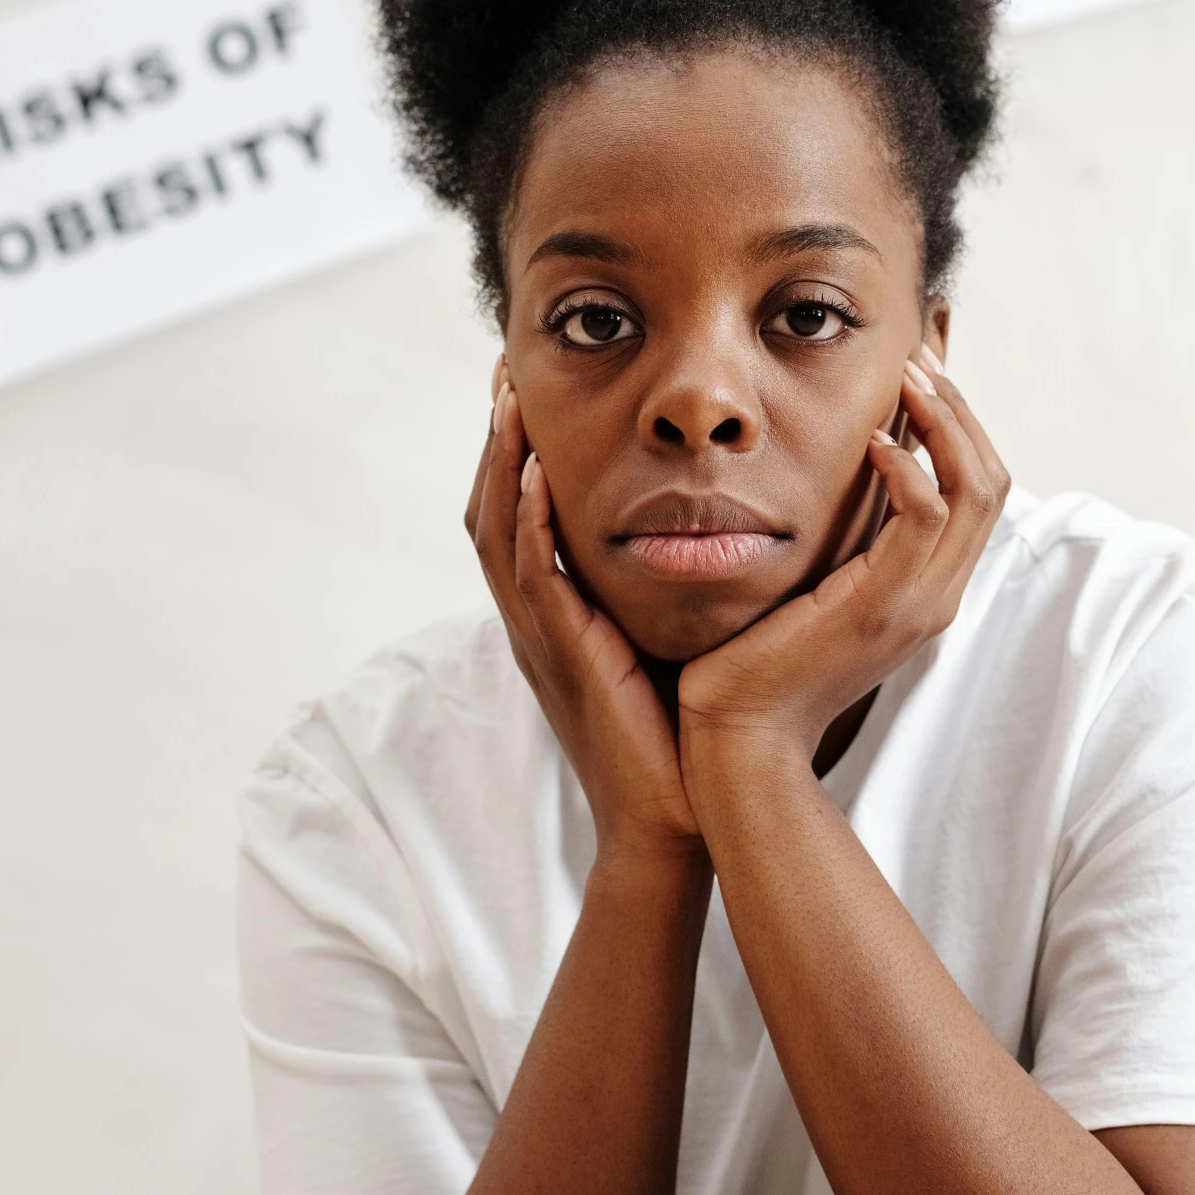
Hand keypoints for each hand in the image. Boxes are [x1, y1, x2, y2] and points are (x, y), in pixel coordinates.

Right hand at [466, 377, 700, 858]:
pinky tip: (537, 472)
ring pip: (497, 533)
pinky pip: (531, 578)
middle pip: (489, 510)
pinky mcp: (566, 658)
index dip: (513, 453)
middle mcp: (535, 623)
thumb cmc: (682, 740)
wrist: (677, 824)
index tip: (527, 389)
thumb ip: (662, 593)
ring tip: (508, 397)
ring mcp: (542, 641)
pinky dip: (528, 521)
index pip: (515, 517)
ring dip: (500, 462)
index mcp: (554, 619)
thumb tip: (705, 531)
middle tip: (502, 370)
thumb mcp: (664, 646)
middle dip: (493, 439)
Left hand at [676, 350, 1008, 775]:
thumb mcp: (813, 582)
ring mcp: (919, 602)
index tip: (922, 368)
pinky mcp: (881, 607)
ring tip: (906, 378)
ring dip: (944, 421)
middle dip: (960, 408)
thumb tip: (837, 472)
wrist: (741, 735)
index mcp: (927, 586)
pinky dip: (910, 469)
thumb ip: (839, 535)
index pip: (978, 488)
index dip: (961, 422)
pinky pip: (923, 519)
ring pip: (974, 488)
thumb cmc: (758, 660)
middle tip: (918, 357)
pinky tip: (878, 443)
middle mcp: (938, 593)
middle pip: (992, 478)